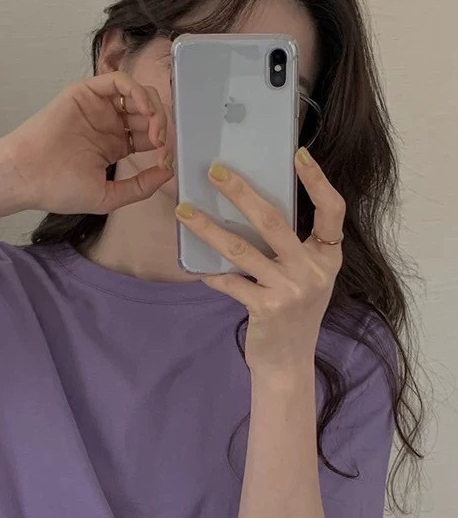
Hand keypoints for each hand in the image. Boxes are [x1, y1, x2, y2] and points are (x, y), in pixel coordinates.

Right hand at [1, 71, 172, 213]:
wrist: (26, 175)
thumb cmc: (58, 189)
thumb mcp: (108, 197)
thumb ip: (140, 187)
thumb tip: (167, 171)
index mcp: (114, 146)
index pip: (148, 137)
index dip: (162, 146)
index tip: (165, 161)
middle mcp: (109, 123)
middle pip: (147, 114)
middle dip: (161, 126)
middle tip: (161, 144)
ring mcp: (98, 106)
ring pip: (138, 95)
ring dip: (153, 109)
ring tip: (154, 130)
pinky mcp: (86, 92)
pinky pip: (119, 81)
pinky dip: (137, 91)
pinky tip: (142, 109)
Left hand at [175, 148, 344, 376]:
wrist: (288, 362)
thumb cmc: (293, 312)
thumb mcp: (304, 277)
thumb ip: (291, 248)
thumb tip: (252, 207)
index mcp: (327, 257)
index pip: (332, 211)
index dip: (318, 181)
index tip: (298, 154)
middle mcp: (313, 270)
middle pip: (273, 221)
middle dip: (241, 192)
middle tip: (215, 171)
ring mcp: (290, 289)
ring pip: (242, 249)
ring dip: (208, 228)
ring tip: (184, 211)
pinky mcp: (266, 308)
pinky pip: (230, 282)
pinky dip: (211, 274)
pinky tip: (196, 268)